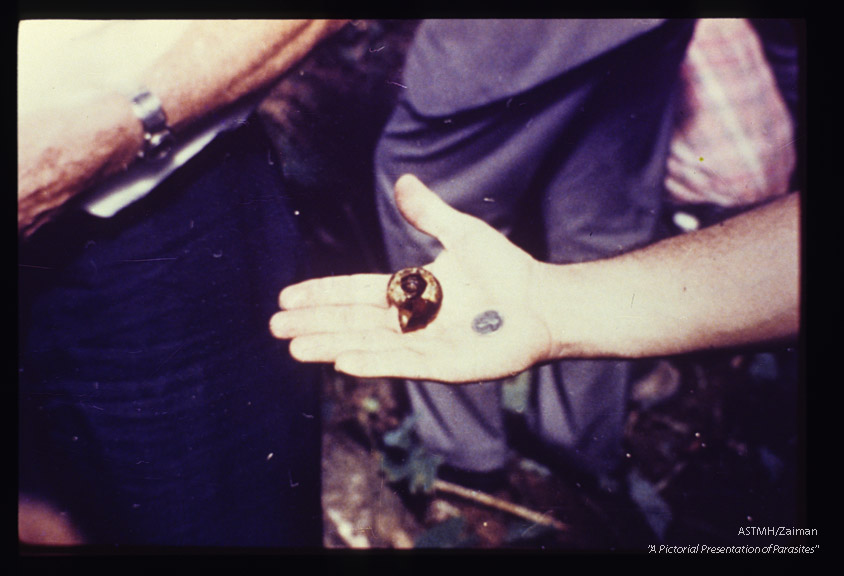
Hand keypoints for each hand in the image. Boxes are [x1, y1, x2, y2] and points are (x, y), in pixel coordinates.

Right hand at [270, 174, 554, 382]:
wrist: (543, 302)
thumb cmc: (506, 270)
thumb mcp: (461, 234)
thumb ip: (428, 213)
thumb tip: (401, 181)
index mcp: (410, 292)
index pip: (355, 293)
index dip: (322, 295)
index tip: (287, 297)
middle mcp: (410, 321)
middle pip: (352, 322)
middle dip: (314, 323)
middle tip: (275, 327)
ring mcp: (425, 345)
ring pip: (368, 345)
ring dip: (331, 345)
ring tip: (294, 347)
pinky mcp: (444, 365)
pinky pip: (402, 363)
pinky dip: (372, 362)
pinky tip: (342, 361)